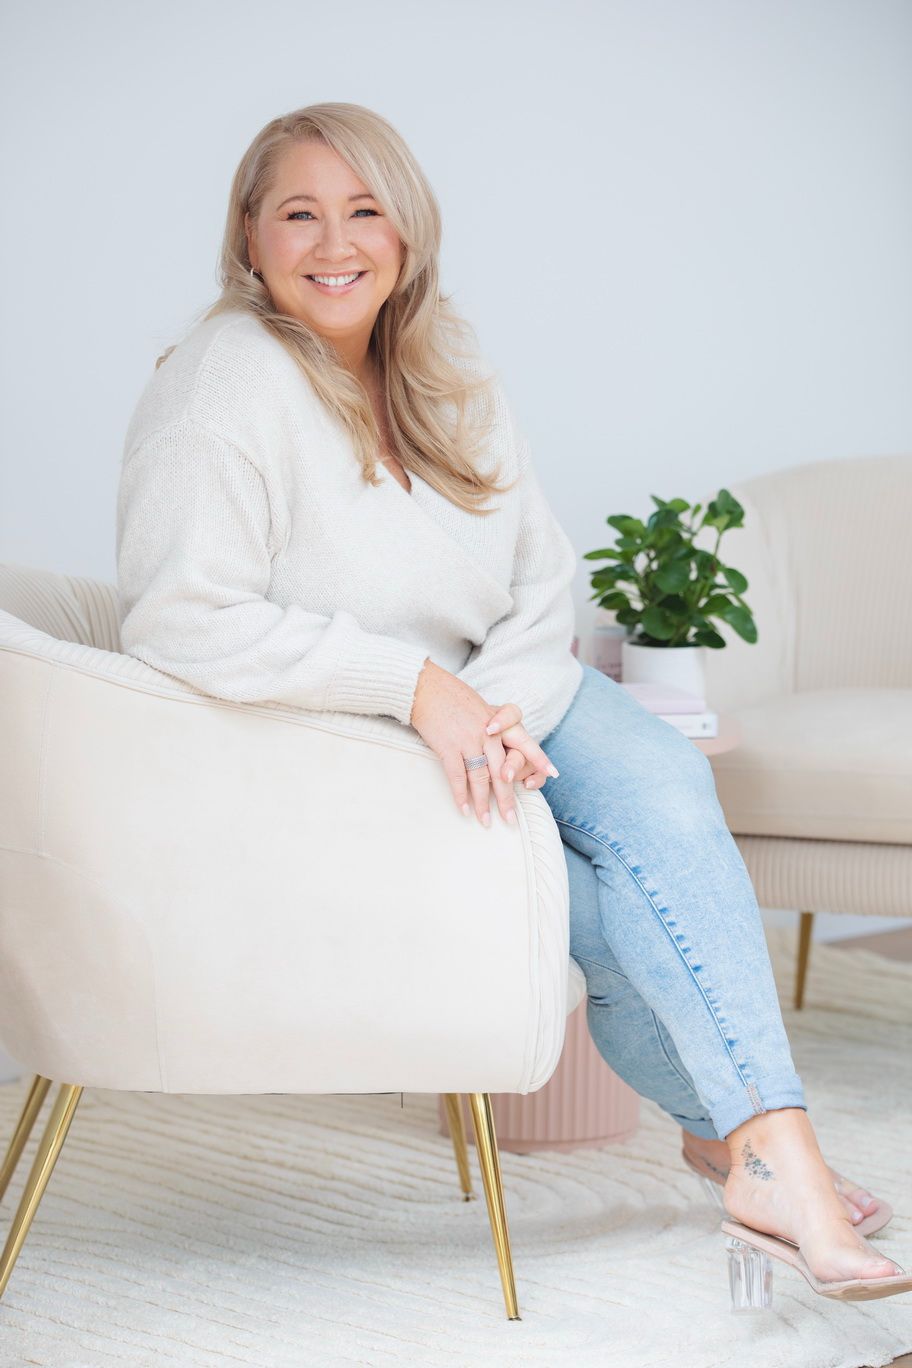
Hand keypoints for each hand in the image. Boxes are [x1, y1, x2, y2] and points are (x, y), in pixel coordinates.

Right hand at [409, 660, 551, 826]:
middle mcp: (489, 732)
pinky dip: (461, 795)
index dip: (538, 758)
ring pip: (481, 777)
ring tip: (486, 822)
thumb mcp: (482, 708)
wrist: (426, 687)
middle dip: (507, 798)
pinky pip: (458, 776)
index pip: (524, 741)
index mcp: (500, 722)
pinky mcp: (448, 745)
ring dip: (484, 803)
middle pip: (502, 770)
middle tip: (511, 819)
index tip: (552, 774)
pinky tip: (464, 810)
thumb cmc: (454, 699)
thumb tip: (502, 750)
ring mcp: (469, 739)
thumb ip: (496, 727)